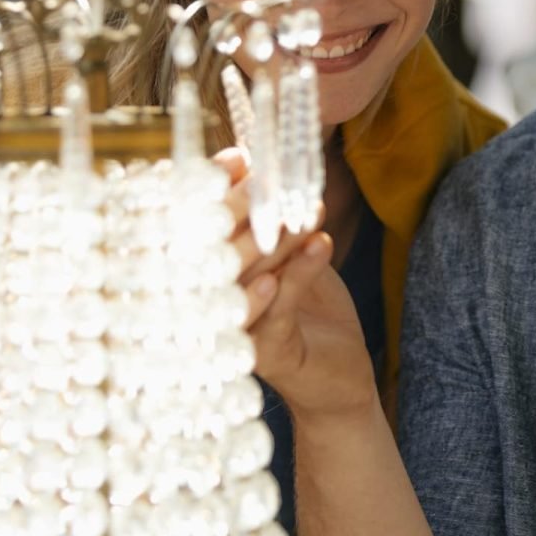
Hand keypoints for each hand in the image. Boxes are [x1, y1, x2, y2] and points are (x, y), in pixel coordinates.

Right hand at [215, 148, 377, 423]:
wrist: (339, 377)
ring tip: (308, 212)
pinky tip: (318, 246)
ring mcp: (233, 333)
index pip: (196, 226)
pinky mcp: (267, 356)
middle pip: (215, 248)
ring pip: (246, 277)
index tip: (238, 158)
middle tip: (274, 179)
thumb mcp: (290, 254)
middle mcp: (208, 305)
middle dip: (244, 208)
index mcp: (207, 274)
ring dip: (280, 239)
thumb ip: (274, 218)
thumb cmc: (308, 308)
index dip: (212, 189)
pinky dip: (296, 277)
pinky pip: (276, 313)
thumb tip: (264, 163)